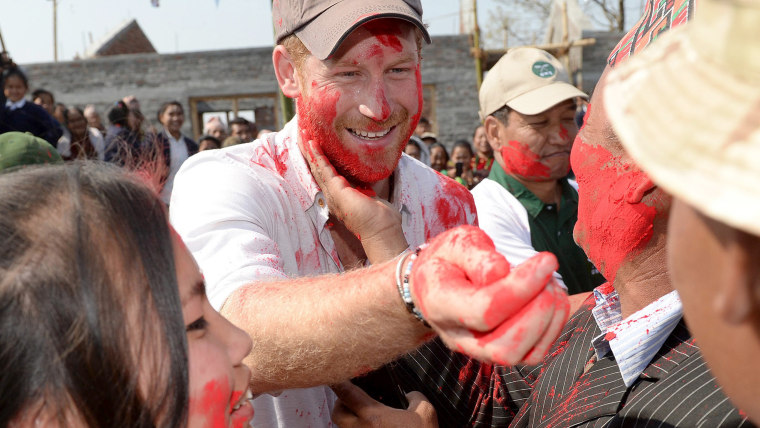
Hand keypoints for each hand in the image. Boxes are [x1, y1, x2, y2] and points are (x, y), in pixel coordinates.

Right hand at [299, 134, 407, 262]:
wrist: (382, 231)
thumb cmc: (382, 219)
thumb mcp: (371, 199)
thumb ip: (366, 191)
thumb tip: (368, 185)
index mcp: (340, 198)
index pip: (327, 175)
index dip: (320, 160)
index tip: (316, 146)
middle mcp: (332, 196)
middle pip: (317, 169)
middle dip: (310, 152)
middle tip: (304, 134)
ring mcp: (332, 193)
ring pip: (317, 167)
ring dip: (310, 150)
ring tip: (303, 133)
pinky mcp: (336, 189)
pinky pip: (323, 168)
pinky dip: (317, 155)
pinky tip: (312, 143)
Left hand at [331, 382, 437, 427]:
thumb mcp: (425, 412)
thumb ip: (415, 397)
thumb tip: (409, 394)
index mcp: (373, 416)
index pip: (346, 393)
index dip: (338, 381)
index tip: (337, 375)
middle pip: (337, 413)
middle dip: (341, 403)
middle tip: (354, 398)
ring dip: (350, 419)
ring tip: (366, 415)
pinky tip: (375, 426)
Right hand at [409, 225, 569, 365]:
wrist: (438, 282)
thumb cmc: (450, 259)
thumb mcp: (457, 243)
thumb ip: (477, 256)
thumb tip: (502, 272)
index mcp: (440, 304)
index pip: (483, 311)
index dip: (520, 289)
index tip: (546, 260)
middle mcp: (458, 337)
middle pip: (503, 348)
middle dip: (538, 313)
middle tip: (548, 277)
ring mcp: (479, 350)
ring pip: (521, 356)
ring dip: (548, 319)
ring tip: (550, 283)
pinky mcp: (501, 352)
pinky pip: (533, 354)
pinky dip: (553, 326)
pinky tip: (552, 298)